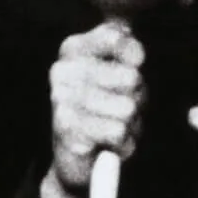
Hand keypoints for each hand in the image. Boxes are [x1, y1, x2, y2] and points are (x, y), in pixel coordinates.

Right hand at [43, 19, 145, 197]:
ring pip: (127, 108)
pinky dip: (122, 143)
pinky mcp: (66, 128)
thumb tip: (135, 53)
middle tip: (120, 109)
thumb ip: (128, 49)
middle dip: (136, 99)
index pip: (117, 37)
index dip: (135, 58)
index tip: (131, 68)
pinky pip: (118, 132)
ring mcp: (61, 98)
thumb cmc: (106, 110)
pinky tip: (107, 144)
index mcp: (73, 49)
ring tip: (113, 127)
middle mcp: (62, 69)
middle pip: (131, 78)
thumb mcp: (121, 73)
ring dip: (129, 124)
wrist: (77, 160)